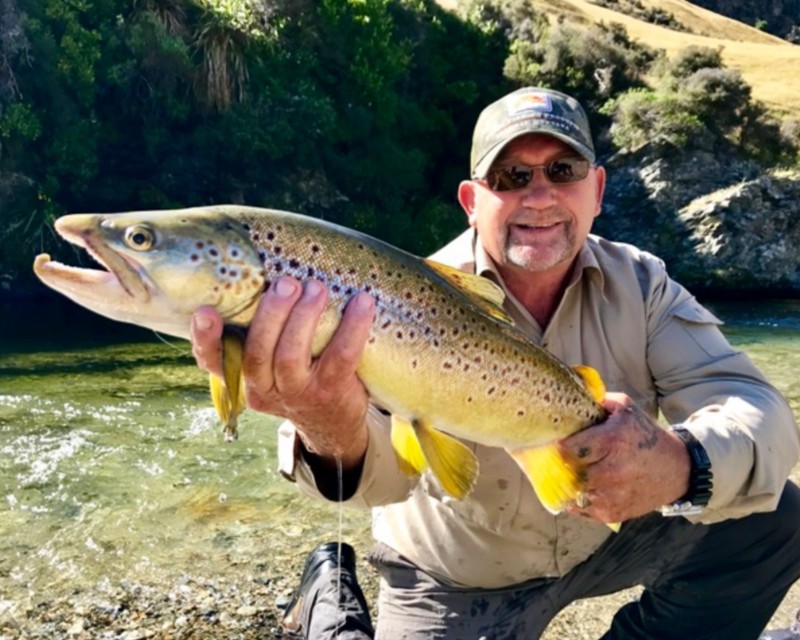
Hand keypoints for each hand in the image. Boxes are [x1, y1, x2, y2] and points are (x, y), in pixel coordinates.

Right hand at [190, 276, 375, 472]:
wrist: (332, 423)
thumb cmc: (298, 375)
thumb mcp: (271, 362)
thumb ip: (263, 329)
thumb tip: (269, 270)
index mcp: (242, 376)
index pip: (213, 360)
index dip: (205, 338)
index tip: (205, 312)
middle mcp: (263, 388)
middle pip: (257, 352)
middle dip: (271, 313)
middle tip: (286, 283)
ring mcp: (296, 394)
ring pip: (291, 356)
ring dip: (304, 316)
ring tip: (316, 287)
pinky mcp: (330, 393)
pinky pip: (340, 358)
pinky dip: (352, 327)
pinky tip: (362, 303)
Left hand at [560, 392, 690, 523]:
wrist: (678, 470)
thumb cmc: (646, 436)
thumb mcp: (626, 409)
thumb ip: (599, 400)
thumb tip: (573, 396)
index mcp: (611, 441)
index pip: (568, 448)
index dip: (562, 444)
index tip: (562, 442)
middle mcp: (611, 471)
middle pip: (568, 470)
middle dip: (566, 463)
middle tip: (569, 458)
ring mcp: (611, 495)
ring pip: (572, 491)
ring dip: (572, 483)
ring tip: (578, 473)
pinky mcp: (612, 513)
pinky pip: (581, 509)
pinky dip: (578, 500)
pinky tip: (586, 488)